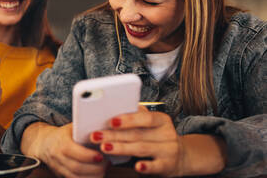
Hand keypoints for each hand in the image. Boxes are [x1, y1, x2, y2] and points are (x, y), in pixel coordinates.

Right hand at [22, 122, 107, 177]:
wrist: (45, 143)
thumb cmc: (63, 134)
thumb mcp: (72, 128)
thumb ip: (85, 129)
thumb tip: (104, 131)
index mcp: (61, 142)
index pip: (73, 151)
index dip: (88, 155)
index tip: (101, 155)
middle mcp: (58, 157)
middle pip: (76, 168)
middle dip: (95, 168)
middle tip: (107, 163)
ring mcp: (58, 168)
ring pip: (76, 177)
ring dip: (93, 176)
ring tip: (104, 170)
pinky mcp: (61, 176)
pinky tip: (97, 175)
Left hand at [90, 106, 226, 176]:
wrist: (181, 156)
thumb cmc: (157, 137)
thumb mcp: (151, 125)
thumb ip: (135, 118)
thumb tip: (111, 110)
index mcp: (161, 120)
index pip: (145, 117)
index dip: (128, 119)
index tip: (110, 121)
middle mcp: (167, 134)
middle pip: (137, 134)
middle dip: (114, 134)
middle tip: (96, 135)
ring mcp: (169, 150)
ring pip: (141, 148)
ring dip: (121, 148)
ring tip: (104, 147)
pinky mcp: (168, 166)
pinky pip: (155, 166)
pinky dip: (145, 167)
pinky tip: (135, 166)